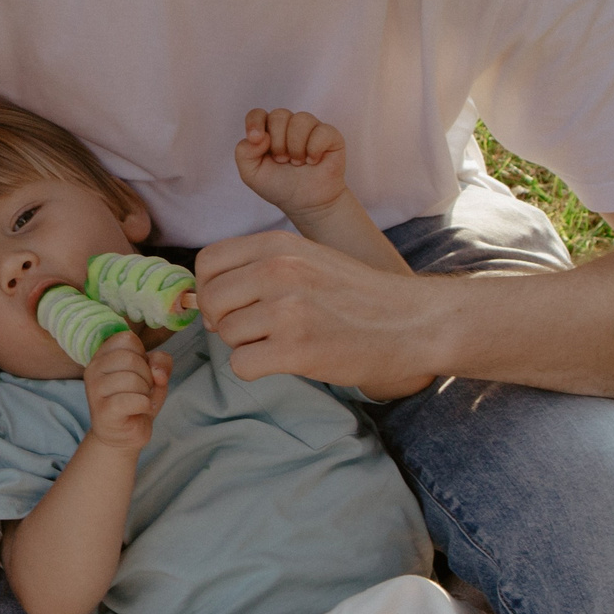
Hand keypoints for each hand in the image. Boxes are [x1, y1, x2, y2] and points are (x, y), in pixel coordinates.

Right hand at [83, 331, 170, 451]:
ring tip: (138, 401)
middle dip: (146, 375)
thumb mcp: (154, 375)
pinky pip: (133, 400)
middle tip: (141, 390)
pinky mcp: (103, 411)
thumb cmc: (136, 400)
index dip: (142, 354)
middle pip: (131, 358)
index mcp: (102, 355)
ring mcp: (95, 390)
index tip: (138, 371)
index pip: (127, 338)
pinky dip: (144, 405)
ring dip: (145, 392)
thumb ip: (161, 361)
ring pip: (132, 379)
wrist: (124, 435)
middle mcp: (93, 369)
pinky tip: (139, 410)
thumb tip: (157, 373)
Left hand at [196, 232, 437, 393]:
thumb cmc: (356, 295)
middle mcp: (278, 271)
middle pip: (210, 301)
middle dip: (223, 320)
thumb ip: (258, 268)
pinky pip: (240, 364)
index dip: (209, 289)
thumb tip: (201, 299)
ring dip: (246, 345)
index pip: (207, 263)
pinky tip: (285, 360)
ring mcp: (287, 310)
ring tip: (284, 340)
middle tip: (256, 329)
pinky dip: (255, 368)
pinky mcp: (296, 349)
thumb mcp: (307, 259)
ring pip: (225, 334)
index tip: (229, 305)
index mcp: (277, 245)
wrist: (412, 322)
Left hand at [234, 108, 349, 221]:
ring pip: (300, 119)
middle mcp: (289, 126)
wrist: (306, 203)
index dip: (255, 123)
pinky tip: (313, 161)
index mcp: (268, 132)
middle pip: (279, 115)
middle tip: (282, 160)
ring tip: (297, 162)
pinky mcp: (330, 135)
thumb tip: (260, 136)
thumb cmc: (279, 186)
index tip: (256, 139)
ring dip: (295, 147)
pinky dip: (314, 149)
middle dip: (278, 142)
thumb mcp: (251, 174)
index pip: (258, 114)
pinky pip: (321, 131)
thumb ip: (244, 153)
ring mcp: (310, 129)